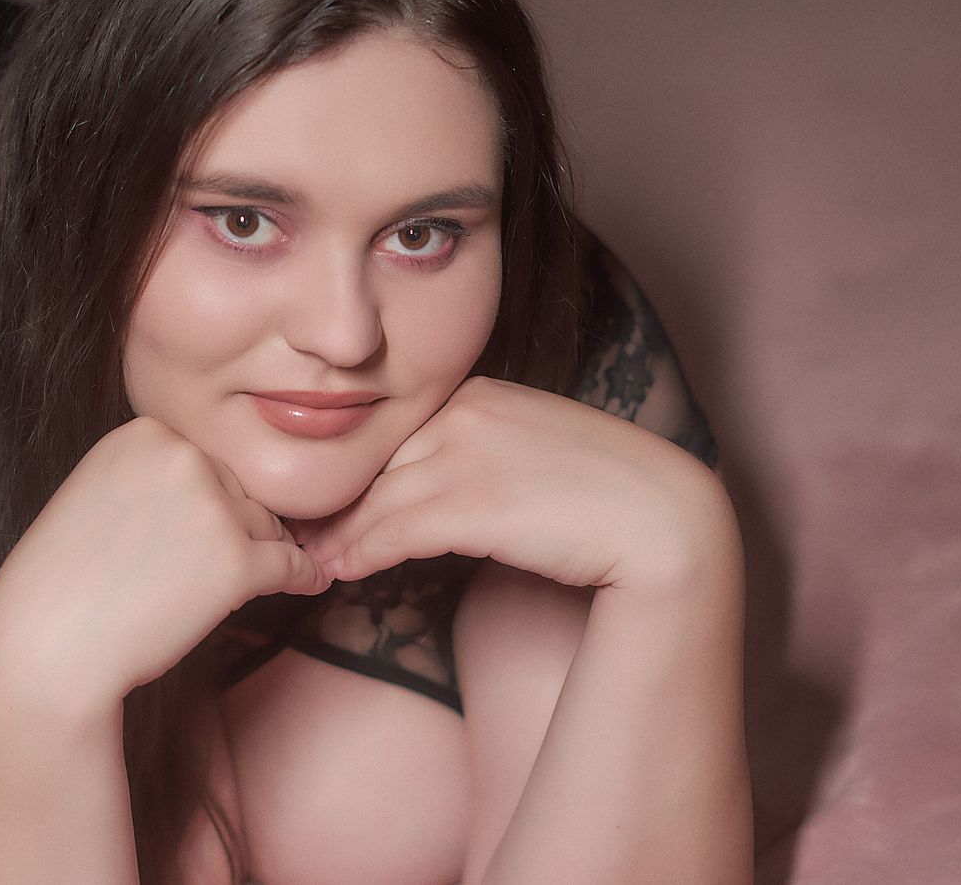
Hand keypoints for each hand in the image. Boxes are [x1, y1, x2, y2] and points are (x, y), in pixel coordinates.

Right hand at [0, 417, 331, 708]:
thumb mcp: (100, 493)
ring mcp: (213, 507)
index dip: (197, 507)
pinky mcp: (237, 560)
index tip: (168, 540)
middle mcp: (183, 456)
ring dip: (251, 558)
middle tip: (175, 576)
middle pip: (239, 492)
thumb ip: (159, 477)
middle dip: (225, 532)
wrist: (48, 646)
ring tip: (199, 593)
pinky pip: (292, 564)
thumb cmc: (66, 582)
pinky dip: (303, 577)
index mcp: (147, 432)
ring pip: (265, 528)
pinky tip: (310, 584)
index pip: (206, 464)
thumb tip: (230, 490)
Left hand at [299, 376, 736, 593]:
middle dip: (335, 501)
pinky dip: (362, 552)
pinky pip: (396, 529)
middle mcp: (468, 412)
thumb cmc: (599, 496)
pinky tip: (344, 569)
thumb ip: (476, 456)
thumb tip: (422, 490)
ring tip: (312, 559)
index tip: (325, 499)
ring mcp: (470, 453)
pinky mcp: (475, 501)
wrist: (665, 521)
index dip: (357, 471)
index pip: (395, 431)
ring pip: (378, 499)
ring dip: (340, 535)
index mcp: (481, 392)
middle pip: (377, 462)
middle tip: (295, 532)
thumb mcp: (529, 455)